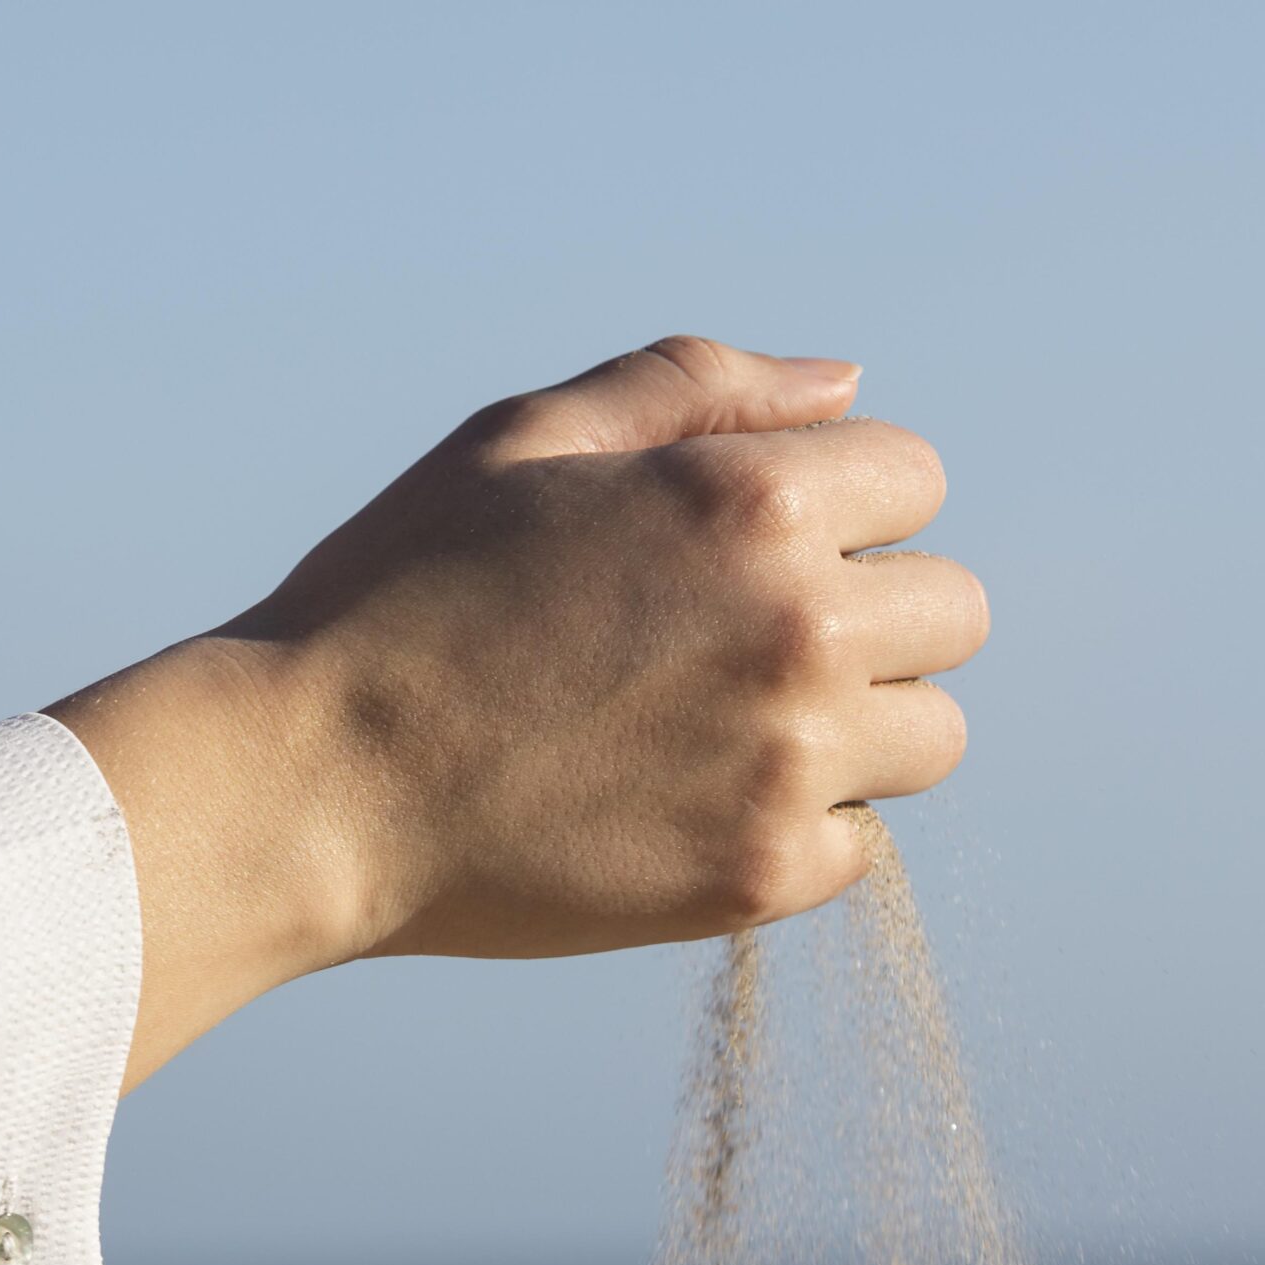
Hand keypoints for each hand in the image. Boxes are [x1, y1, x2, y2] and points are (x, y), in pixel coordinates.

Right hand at [49, 336, 987, 1087]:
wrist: (312, 787)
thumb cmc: (400, 596)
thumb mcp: (525, 440)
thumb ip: (697, 389)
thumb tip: (845, 387)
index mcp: (752, 501)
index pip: (915, 481)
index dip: (836, 506)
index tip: (746, 551)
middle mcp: (800, 629)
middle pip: (951, 612)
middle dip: (868, 613)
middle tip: (737, 645)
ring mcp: (790, 764)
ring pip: (931, 737)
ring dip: (857, 727)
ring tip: (723, 730)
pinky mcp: (760, 877)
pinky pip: (860, 846)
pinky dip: (798, 828)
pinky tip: (689, 806)